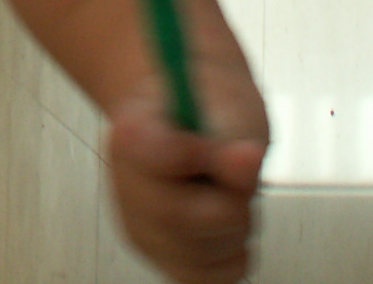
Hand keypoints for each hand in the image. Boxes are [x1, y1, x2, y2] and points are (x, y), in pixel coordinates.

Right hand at [105, 60, 268, 283]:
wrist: (197, 125)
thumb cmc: (208, 113)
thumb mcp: (225, 106)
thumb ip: (231, 136)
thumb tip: (246, 163)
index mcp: (133, 133)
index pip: (154, 155)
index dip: (195, 156)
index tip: (228, 147)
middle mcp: (126, 186)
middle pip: (176, 217)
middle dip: (228, 201)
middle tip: (241, 174)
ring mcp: (141, 229)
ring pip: (199, 254)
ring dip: (235, 227)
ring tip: (229, 193)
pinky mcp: (164, 261)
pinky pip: (210, 278)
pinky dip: (232, 254)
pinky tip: (227, 222)